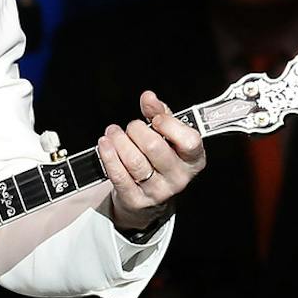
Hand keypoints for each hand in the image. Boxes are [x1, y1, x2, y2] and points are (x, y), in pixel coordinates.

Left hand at [98, 90, 206, 230]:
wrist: (148, 198)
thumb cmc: (160, 161)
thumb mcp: (168, 137)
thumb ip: (161, 114)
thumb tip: (149, 97)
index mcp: (193, 159)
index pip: (189, 141)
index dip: (169, 125)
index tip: (155, 117)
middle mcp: (179, 177)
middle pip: (154, 147)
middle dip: (137, 130)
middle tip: (131, 127)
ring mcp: (158, 191)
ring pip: (134, 161)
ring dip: (119, 141)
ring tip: (113, 132)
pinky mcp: (136, 199)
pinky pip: (119, 176)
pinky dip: (108, 156)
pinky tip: (104, 144)